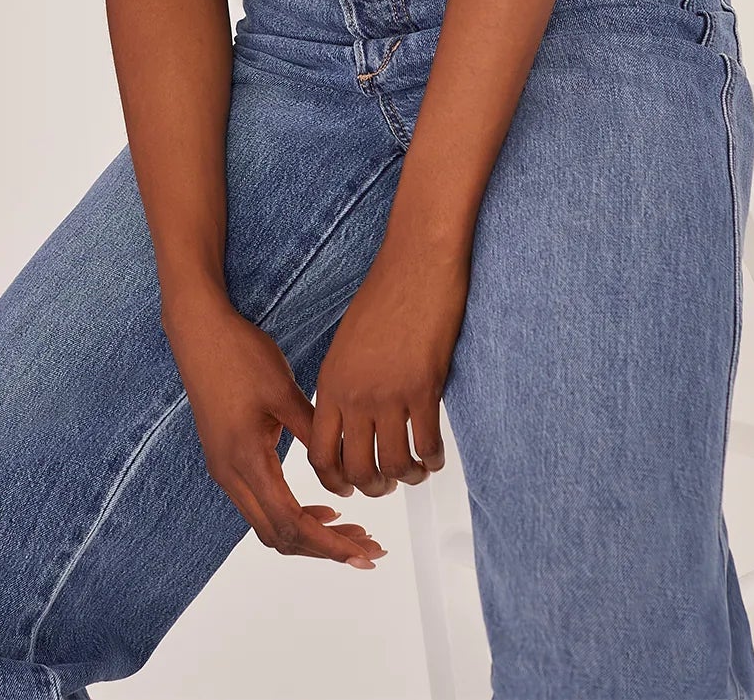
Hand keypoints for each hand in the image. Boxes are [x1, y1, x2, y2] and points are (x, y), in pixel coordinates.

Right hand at [163, 290, 387, 568]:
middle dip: (324, 547)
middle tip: (366, 547)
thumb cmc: (240, 354)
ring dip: (310, 533)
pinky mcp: (225, 458)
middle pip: (279, 536)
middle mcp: (229, 474)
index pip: (291, 523)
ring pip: (268, 525)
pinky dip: (292, 515)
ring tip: (351, 529)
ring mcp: (223, 469)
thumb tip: (346, 469)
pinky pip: (260, 504)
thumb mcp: (284, 391)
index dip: (329, 545)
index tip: (362, 554)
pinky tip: (322, 506)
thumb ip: (314, 433)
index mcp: (246, 459)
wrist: (199, 330)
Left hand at [308, 240, 469, 497]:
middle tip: (385, 485)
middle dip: (372, 487)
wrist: (415, 264)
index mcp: (331, 382)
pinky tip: (434, 457)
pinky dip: (432, 460)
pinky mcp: (424, 388)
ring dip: (405, 478)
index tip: (348, 486)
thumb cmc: (384, 296)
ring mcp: (389, 393)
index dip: (334, 480)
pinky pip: (427, 445)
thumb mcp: (346, 343)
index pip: (320, 452)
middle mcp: (355, 394)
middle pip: (357, 469)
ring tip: (413, 472)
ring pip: (393, 464)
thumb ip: (344, 383)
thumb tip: (350, 422)